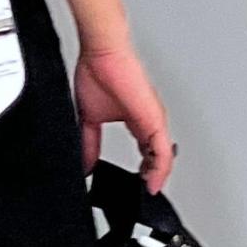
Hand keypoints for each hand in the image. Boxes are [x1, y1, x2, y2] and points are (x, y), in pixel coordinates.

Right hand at [73, 44, 177, 194]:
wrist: (101, 54)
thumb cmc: (98, 73)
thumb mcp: (89, 119)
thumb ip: (89, 143)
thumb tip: (83, 163)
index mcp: (136, 120)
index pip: (146, 152)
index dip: (144, 170)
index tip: (136, 185)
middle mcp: (149, 121)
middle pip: (158, 157)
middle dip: (151, 177)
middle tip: (142, 192)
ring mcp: (153, 121)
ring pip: (163, 157)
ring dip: (157, 176)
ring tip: (148, 191)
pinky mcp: (154, 120)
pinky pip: (162, 152)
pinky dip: (159, 170)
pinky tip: (152, 181)